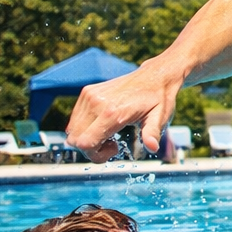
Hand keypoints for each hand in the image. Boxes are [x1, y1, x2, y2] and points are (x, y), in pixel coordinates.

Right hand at [65, 59, 182, 162]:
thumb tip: (152, 147)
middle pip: (75, 140)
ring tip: (109, 133)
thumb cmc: (159, 98)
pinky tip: (104, 124)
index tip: (114, 149)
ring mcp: (89, 96)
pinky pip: (75, 119)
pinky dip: (85, 128)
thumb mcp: (159, 118)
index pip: (85, 143)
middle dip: (91, 149)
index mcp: (113, 112)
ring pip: (72, 130)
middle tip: (112, 144)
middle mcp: (96, 103)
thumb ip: (152, 133)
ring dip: (87, 138)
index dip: (96, 155)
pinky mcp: (87, 92)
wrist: (155, 76)